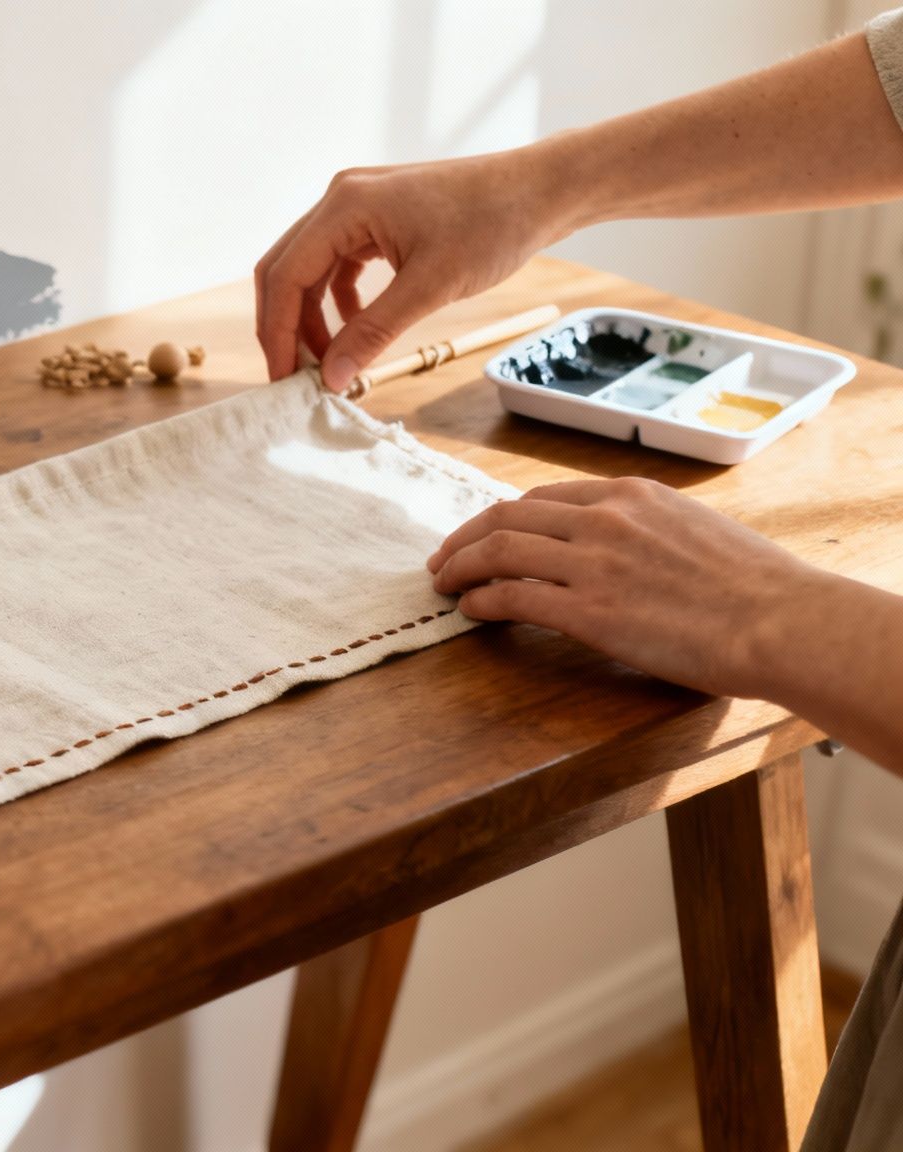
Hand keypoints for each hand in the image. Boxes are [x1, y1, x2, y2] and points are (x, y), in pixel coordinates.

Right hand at [255, 150, 574, 393]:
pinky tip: (356, 328)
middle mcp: (341, 199)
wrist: (542, 189)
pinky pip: (338, 264)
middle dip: (286, 326)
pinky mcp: (377, 218)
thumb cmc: (493, 225)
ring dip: (312, 316)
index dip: (278, 332)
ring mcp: (357, 206)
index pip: (285, 275)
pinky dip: (338, 301)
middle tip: (295, 375)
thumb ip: (373, 332)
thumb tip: (331, 378)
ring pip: (310, 269)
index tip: (284, 378)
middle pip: (286, 269)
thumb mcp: (430, 287)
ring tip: (329, 360)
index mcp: (345, 206)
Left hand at [428, 478, 832, 699]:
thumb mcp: (697, 529)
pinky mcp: (588, 610)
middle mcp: (605, 518)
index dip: (503, 517)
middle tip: (442, 560)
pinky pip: (511, 596)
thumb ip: (650, 530)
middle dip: (464, 538)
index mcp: (632, 494)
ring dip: (459, 566)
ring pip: (498, 549)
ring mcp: (593, 562)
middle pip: (507, 516)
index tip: (484, 535)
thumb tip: (626, 549)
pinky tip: (469, 611)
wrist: (782, 620)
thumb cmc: (757, 588)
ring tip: (442, 585)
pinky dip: (480, 601)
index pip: (545, 497)